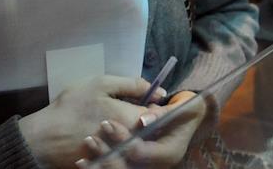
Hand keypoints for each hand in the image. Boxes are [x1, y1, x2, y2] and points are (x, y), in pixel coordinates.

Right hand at [17, 75, 160, 168]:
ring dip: (141, 134)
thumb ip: (133, 86)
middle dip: (154, 122)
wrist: (40, 139)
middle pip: (154, 133)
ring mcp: (119, 156)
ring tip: (131, 123)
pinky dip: (125, 147)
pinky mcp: (107, 164)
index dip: (165, 108)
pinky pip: (125, 157)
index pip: (161, 116)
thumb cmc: (70, 107)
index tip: (164, 102)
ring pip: (141, 146)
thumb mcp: (100, 85)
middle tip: (147, 111)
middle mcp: (129, 141)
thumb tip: (161, 91)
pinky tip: (118, 137)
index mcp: (130, 119)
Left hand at [77, 91, 207, 167]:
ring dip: (101, 164)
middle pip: (128, 167)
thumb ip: (162, 114)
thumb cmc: (187, 110)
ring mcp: (147, 167)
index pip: (141, 152)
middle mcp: (158, 165)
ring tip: (82, 156)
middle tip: (89, 138)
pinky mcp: (138, 165)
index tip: (107, 123)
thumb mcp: (181, 108)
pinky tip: (85, 162)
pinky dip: (101, 167)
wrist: (190, 118)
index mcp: (169, 153)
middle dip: (106, 155)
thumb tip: (141, 120)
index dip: (122, 139)